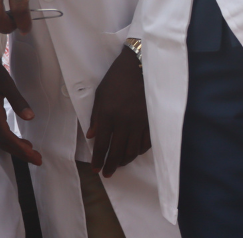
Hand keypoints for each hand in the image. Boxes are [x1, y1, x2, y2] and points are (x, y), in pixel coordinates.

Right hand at [0, 61, 41, 165]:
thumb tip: (31, 117)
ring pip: (1, 139)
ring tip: (32, 153)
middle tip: (38, 160)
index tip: (35, 156)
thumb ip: (18, 101)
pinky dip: (11, 141)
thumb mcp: (7, 84)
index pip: (6, 137)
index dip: (20, 148)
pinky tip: (21, 141)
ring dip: (17, 148)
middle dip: (21, 153)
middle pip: (4, 142)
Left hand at [87, 46, 149, 176]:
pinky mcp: (150, 122)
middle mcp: (124, 123)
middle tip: (107, 174)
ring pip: (132, 150)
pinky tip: (133, 153)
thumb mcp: (100, 94)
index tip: (96, 169)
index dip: (98, 159)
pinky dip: (139, 152)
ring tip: (118, 165)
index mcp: (108, 115)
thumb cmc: (116, 79)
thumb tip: (92, 136)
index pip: (102, 144)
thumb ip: (95, 116)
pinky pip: (145, 143)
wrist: (140, 68)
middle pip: (117, 151)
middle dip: (111, 165)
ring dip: (124, 161)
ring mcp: (139, 123)